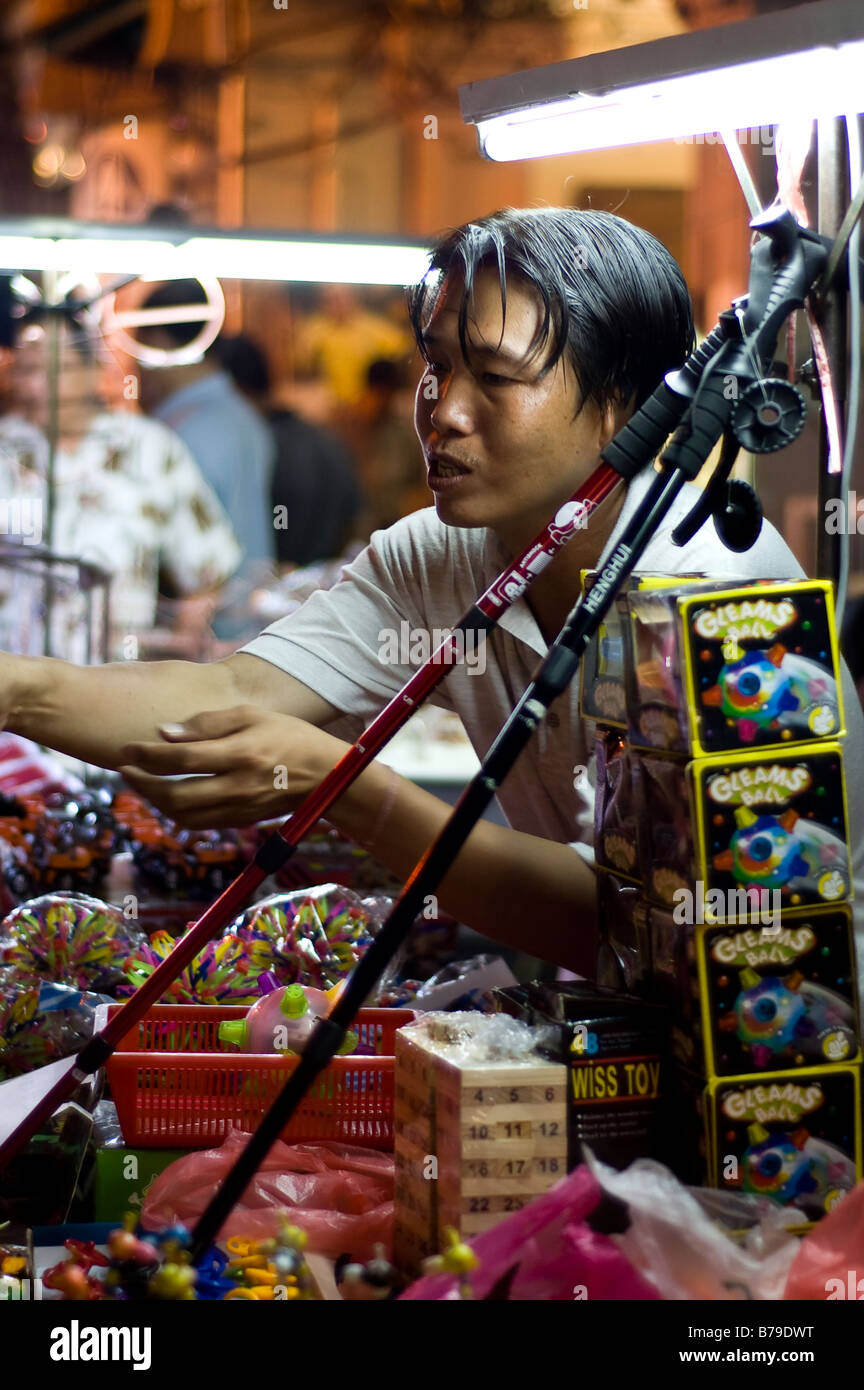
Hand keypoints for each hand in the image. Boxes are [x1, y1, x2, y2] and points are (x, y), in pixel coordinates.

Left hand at [118, 705, 348, 827]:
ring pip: (184, 816)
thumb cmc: (288, 735)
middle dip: (143, 784)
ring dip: (155, 801)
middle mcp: (237, 786)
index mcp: (240, 754)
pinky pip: (199, 823)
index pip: (182, 759)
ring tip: (142, 783)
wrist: (325, 774)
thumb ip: (208, 723)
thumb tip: (165, 733)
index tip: (126, 749)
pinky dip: (176, 813)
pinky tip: (167, 797)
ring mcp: (239, 808)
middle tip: (124, 769)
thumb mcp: (252, 715)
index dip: (148, 756)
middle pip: (176, 795)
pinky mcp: (241, 821)